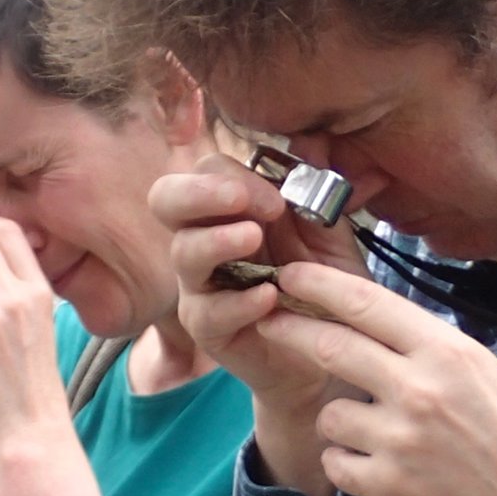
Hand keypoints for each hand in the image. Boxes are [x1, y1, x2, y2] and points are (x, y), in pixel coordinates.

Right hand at [156, 152, 354, 429]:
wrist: (330, 354)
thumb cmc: (323, 287)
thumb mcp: (330, 236)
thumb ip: (319, 194)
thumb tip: (313, 142)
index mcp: (228, 210)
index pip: (205, 172)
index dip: (233, 176)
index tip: (276, 198)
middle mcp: (204, 241)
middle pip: (166, 200)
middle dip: (198, 193)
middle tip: (238, 201)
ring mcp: (201, 286)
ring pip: (183, 253)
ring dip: (216, 241)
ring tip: (253, 239)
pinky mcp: (208, 330)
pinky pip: (208, 312)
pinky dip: (239, 302)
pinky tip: (269, 297)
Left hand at [255, 263, 496, 495]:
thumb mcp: (481, 373)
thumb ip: (426, 350)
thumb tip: (368, 322)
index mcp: (447, 352)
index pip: (367, 303)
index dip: (318, 286)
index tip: (289, 275)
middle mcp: (421, 388)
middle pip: (330, 346)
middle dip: (290, 331)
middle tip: (271, 326)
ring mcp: (402, 439)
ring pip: (330, 413)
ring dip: (342, 422)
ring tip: (381, 436)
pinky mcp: (390, 486)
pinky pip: (336, 463)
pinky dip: (348, 466)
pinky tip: (379, 469)